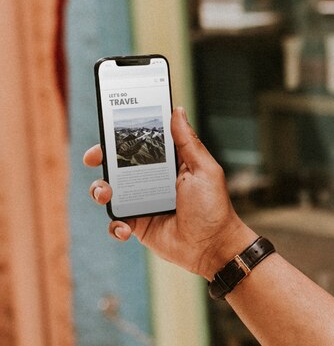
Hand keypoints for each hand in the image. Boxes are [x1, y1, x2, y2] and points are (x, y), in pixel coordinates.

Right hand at [83, 107, 257, 277]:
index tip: (108, 127)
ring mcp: (144, 202)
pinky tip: (125, 228)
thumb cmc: (213, 207)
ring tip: (106, 194)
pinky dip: (114, 225)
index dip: (124, 134)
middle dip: (102, 158)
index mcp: (169, 163)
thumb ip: (187, 142)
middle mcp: (153, 180)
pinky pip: (115, 222)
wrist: (213, 248)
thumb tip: (177, 111)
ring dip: (101, 190)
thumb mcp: (204, 169)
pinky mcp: (138, 225)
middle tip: (93, 158)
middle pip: (119, 164)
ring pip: (111, 191)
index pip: (142, 142)